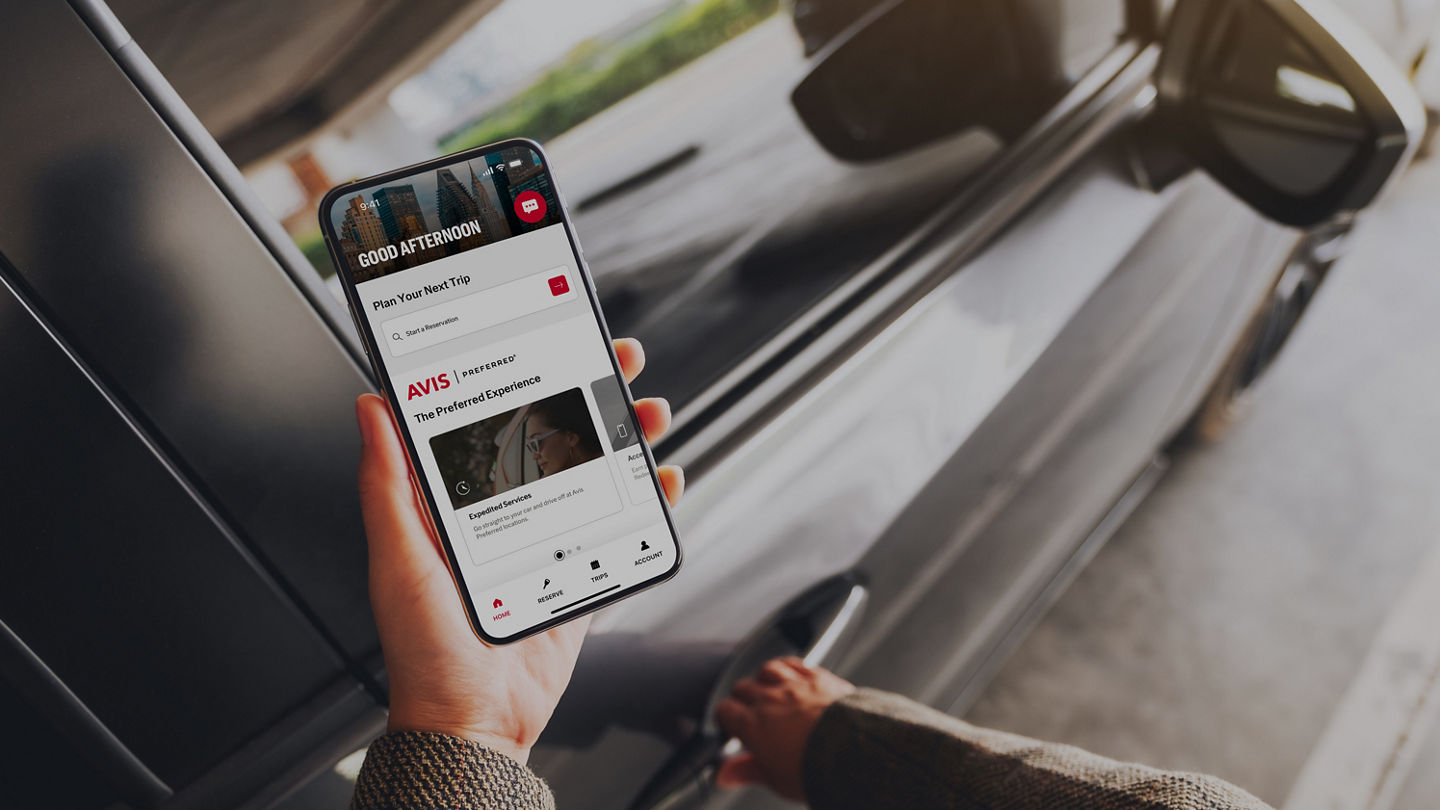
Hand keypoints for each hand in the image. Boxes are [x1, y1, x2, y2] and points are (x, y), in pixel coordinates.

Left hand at [355, 337, 682, 764]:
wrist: (473, 723)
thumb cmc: (424, 652)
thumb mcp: (398, 556)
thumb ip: (387, 482)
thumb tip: (370, 409)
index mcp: (455, 502)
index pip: (493, 420)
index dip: (524, 375)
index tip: (546, 339)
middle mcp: (504, 513)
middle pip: (557, 436)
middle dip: (593, 393)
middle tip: (619, 363)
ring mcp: (547, 541)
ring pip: (596, 472)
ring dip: (629, 437)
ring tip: (650, 413)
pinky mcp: (579, 573)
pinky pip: (622, 527)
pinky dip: (650, 501)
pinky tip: (664, 480)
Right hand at [713, 657, 856, 800]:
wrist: (855, 751)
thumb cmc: (816, 767)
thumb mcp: (776, 779)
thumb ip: (746, 771)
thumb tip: (725, 775)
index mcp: (753, 725)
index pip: (724, 711)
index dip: (726, 718)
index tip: (732, 726)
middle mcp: (770, 699)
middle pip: (742, 687)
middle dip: (743, 698)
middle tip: (751, 713)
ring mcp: (794, 685)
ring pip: (768, 669)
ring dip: (765, 678)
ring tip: (769, 690)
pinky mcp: (819, 677)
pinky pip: (796, 663)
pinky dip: (790, 667)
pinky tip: (793, 674)